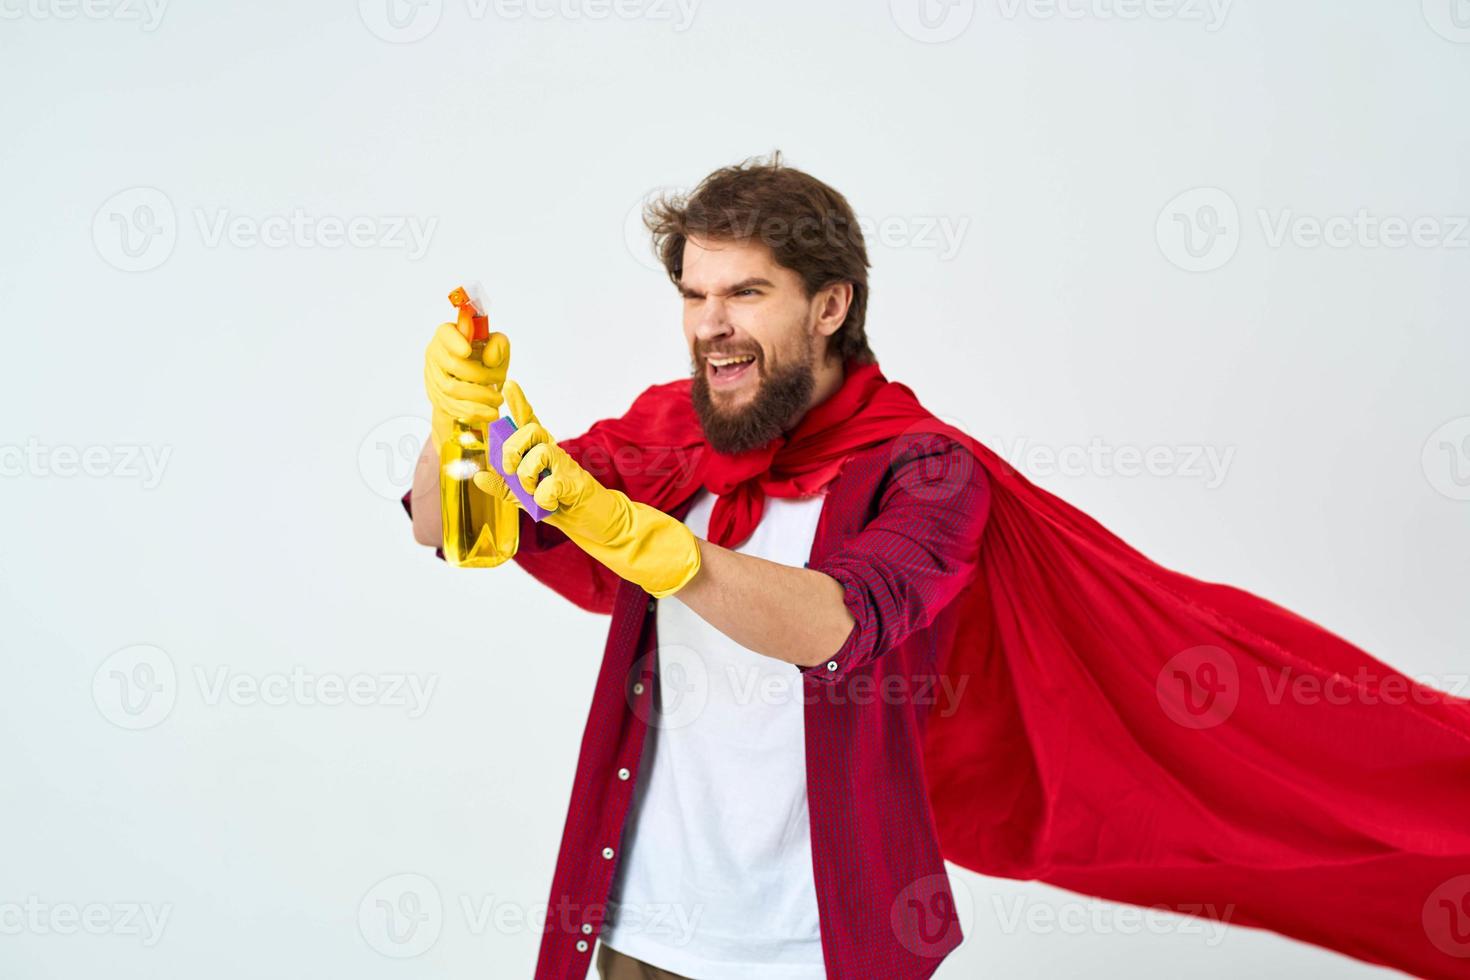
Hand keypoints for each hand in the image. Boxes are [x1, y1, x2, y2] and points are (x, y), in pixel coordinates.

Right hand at [423, 321, 509, 450]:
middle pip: (453, 365)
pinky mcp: (436, 398)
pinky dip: (474, 412)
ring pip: (452, 390)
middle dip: (481, 375)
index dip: (454, 342)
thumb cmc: (485, 361)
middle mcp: (436, 354)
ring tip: (498, 399)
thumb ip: (499, 345)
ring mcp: (433, 377)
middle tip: (500, 380)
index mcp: (448, 335)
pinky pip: (452, 408)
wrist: (476, 386)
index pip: (445, 334)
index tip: (467, 351)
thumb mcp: (498, 349)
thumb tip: (491, 359)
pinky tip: (490, 412)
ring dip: (480, 396)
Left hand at [473, 381, 701, 597]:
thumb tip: (479, 476)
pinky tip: (549, 504)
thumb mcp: (526, 498)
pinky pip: (550, 485)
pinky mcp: (576, 484)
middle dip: (511, 450)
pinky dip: (543, 498)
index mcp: (542, 453)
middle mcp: (555, 453)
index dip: (519, 403)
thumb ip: (504, 487)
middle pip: (529, 431)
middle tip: (510, 471)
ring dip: (527, 476)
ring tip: (534, 491)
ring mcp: (567, 467)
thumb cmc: (563, 506)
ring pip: (539, 453)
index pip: (529, 422)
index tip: (508, 385)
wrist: (598, 523)